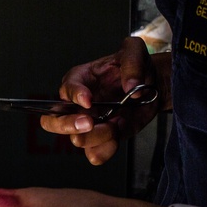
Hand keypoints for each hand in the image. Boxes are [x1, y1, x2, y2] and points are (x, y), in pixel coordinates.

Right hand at [40, 37, 168, 164]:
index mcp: (80, 80)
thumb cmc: (137, 67)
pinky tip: (118, 133)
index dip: (74, 96)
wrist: (154, 86)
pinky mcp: (102, 139)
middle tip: (89, 122)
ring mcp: (88, 124)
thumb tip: (131, 86)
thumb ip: (133, 63)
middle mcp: (78, 105)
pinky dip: (107, 149)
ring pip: (76, 140)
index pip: (66, 89)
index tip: (88, 100)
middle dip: (67, 125)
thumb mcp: (135, 52)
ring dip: (97, 136)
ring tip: (115, 124)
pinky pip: (95, 154)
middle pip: (52, 121)